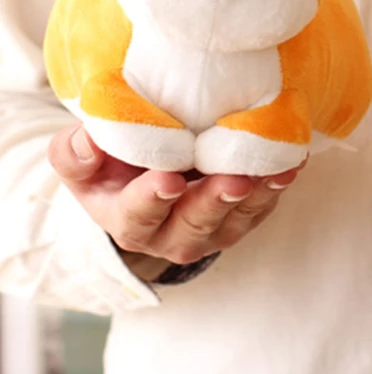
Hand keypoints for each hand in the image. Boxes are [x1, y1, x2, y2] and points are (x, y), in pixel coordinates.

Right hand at [48, 124, 301, 280]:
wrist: (148, 174)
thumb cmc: (112, 166)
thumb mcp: (84, 161)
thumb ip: (76, 153)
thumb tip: (88, 140)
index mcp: (127, 220)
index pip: (138, 216)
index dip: (151, 200)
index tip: (168, 179)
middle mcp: (171, 234)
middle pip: (194, 225)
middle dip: (214, 202)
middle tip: (232, 179)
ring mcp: (213, 229)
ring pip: (236, 218)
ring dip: (257, 195)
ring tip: (273, 170)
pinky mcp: (243, 217)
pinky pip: (264, 204)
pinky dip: (278, 183)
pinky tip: (292, 161)